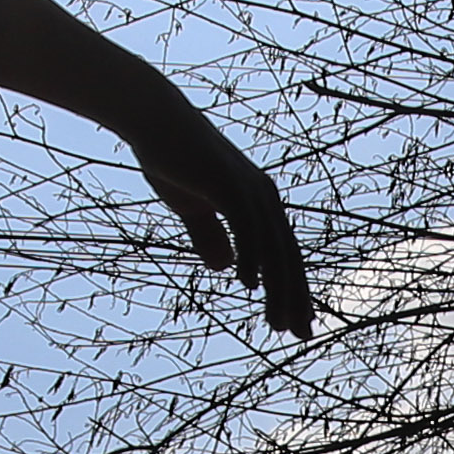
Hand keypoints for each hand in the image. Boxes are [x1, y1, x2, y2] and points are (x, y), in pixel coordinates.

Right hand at [132, 113, 316, 337]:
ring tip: (277, 322)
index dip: (291, 288)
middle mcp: (262, 196)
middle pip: (287, 255)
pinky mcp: (229, 185)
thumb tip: (225, 267)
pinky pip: (246, 228)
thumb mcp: (192, 206)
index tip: (296, 322)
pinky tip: (249, 284)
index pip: (283, 252)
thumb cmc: (171, 158)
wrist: (153, 120)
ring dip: (276, 288)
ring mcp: (249, 190)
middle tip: (300, 333)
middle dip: (295, 297)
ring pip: (272, 249)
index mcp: (258, 201)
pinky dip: (250, 257)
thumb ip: (209, 235)